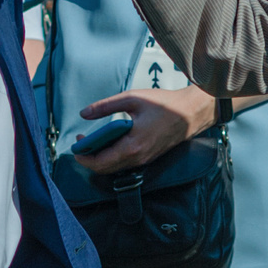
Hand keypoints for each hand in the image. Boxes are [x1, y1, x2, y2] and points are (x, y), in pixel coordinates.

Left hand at [73, 85, 215, 175]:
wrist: (190, 113)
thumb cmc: (163, 105)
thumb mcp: (131, 99)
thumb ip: (105, 107)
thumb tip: (84, 113)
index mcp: (132, 146)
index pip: (100, 162)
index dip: (83, 157)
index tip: (76, 145)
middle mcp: (137, 158)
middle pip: (105, 169)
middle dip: (89, 159)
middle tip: (82, 143)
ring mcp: (144, 160)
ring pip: (115, 168)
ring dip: (100, 159)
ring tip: (93, 142)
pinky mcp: (148, 158)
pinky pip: (125, 164)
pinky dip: (112, 158)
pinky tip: (109, 143)